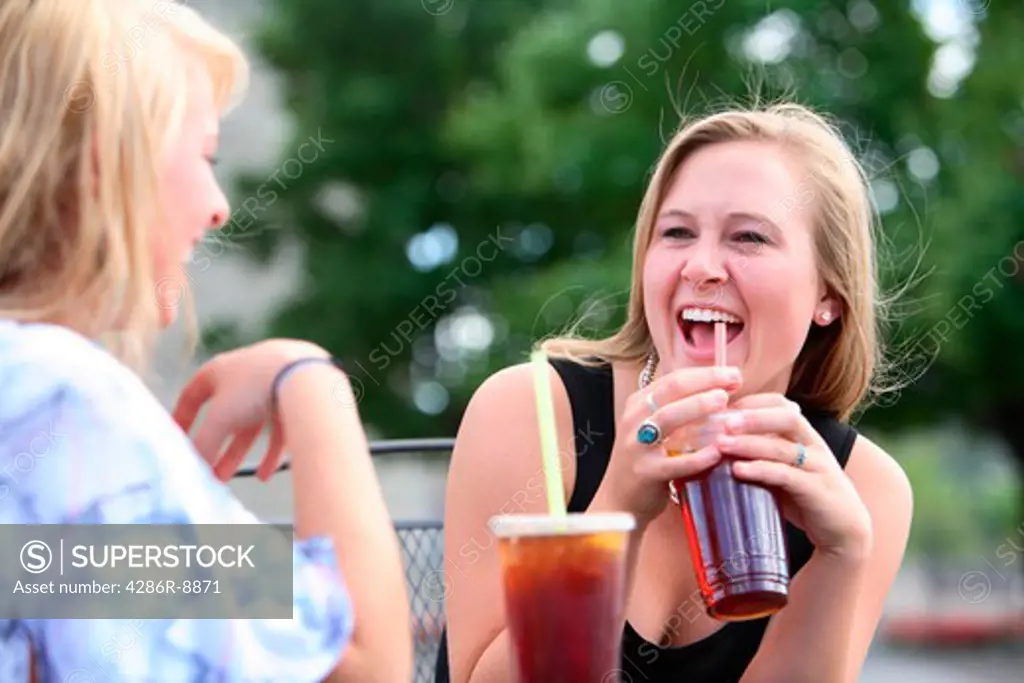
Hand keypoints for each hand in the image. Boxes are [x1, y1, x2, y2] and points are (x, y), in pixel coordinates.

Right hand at [172, 339, 332, 481]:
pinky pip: (280, 428)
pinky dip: (271, 451)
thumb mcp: (221, 418)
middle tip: (208, 473)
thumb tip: (194, 467)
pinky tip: (267, 474)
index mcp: (222, 369)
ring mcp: (275, 383)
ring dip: (239, 453)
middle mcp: (247, 373)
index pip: (193, 394)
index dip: (183, 418)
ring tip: (230, 479)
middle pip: (226, 416)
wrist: (307, 376)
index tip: (178, 441)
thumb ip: (204, 444)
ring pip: (253, 425)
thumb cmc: (255, 388)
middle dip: (216, 447)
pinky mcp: (298, 396)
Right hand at [592, 365, 743, 528]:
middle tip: (734, 380)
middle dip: (704, 381)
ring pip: (668, 418)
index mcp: (638, 404)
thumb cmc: (646, 460)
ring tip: (723, 402)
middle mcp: (634, 419)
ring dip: (697, 406)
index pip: (673, 379)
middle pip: (670, 390)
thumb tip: (719, 390)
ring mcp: (637, 445)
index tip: (732, 374)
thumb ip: (678, 410)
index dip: (705, 373)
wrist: (620, 499)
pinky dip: (698, 457)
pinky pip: (675, 462)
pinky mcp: (645, 472)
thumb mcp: (654, 429)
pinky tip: (718, 452)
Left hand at [714, 393, 872, 558]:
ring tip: (720, 444)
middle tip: (721, 421)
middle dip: (753, 416)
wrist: (844, 532)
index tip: (722, 408)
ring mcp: (819, 467)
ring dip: (748, 443)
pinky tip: (737, 470)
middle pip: (787, 417)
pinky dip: (760, 470)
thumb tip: (715, 447)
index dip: (752, 403)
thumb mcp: (783, 471)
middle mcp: (814, 446)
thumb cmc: (806, 498)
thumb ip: (760, 456)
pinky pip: (787, 475)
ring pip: (783, 447)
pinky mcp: (817, 491)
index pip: (782, 405)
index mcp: (805, 436)